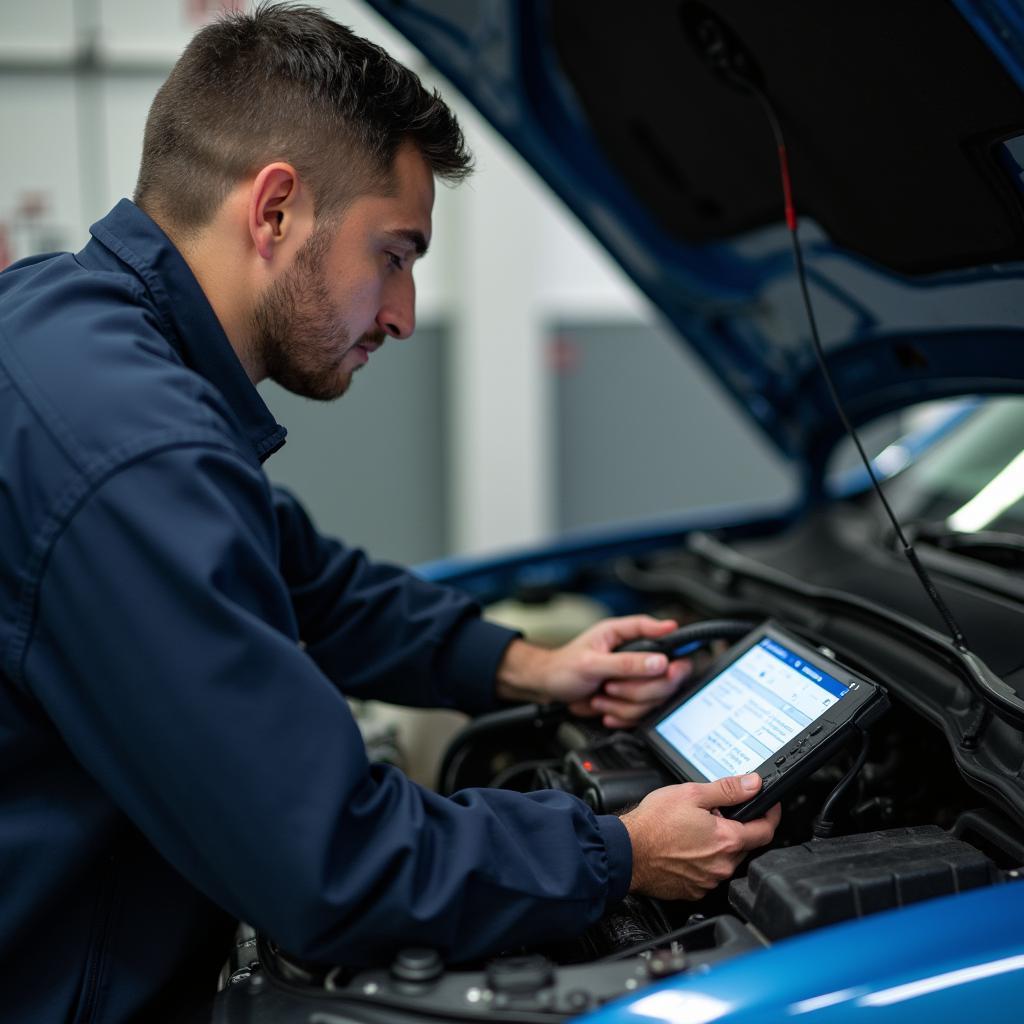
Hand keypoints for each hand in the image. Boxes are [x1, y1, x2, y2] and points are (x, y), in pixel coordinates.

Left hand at [495, 616, 690, 726]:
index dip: (670, 635)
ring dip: (625, 704)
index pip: (653, 628)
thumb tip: (659, 662)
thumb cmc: (564, 667)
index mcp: (622, 634)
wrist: (550, 690)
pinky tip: (606, 708)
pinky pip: (644, 713)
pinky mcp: (634, 698)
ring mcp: (636, 677)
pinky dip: (623, 715)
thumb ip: (626, 663)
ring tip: (602, 696)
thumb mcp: (591, 663)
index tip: (677, 649)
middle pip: (665, 671)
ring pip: (655, 697)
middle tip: (611, 686)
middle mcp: (634, 654)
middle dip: (639, 687)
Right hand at [619, 774, 780, 900]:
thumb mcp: (691, 794)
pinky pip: (709, 874)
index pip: (766, 829)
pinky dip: (704, 861)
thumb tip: (753, 784)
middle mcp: (722, 865)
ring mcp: (708, 881)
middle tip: (715, 813)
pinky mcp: (694, 891)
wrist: (626, 851)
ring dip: (719, 845)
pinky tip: (686, 848)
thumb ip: (727, 789)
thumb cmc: (653, 824)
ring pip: (726, 860)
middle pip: (745, 844)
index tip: (769, 806)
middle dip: (736, 827)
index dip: (771, 814)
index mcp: (726, 840)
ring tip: (694, 830)